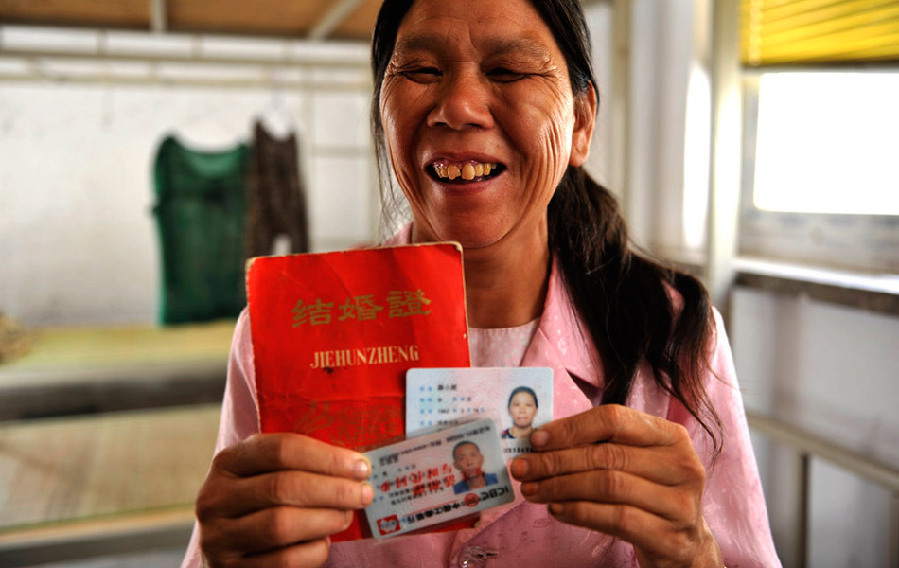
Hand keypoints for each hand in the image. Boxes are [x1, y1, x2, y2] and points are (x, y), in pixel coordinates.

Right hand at [196, 433, 372, 566]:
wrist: (229, 550)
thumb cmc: (261, 504)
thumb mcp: (266, 475)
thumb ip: (300, 466)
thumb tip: (357, 466)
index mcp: (227, 462)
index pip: (280, 449)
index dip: (327, 457)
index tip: (361, 466)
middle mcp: (215, 498)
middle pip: (283, 486)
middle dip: (333, 490)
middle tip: (364, 494)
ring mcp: (218, 537)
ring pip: (282, 524)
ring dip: (326, 519)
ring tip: (346, 516)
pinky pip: (283, 561)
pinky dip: (314, 551)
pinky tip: (324, 543)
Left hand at [510, 404, 721, 567]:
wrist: (683, 544)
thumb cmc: (647, 493)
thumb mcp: (633, 462)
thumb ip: (598, 445)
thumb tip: (540, 440)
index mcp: (670, 436)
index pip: (614, 419)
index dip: (571, 428)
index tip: (535, 440)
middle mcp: (682, 465)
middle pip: (607, 455)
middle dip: (556, 461)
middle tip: (523, 469)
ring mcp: (681, 503)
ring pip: (609, 486)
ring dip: (561, 487)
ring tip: (533, 491)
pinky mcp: (672, 537)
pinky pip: (618, 519)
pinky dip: (580, 512)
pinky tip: (557, 510)